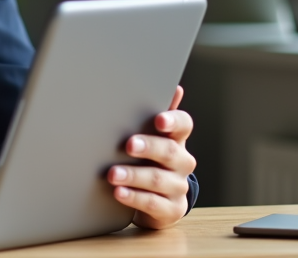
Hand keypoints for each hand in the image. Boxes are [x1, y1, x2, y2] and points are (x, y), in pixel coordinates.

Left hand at [107, 85, 195, 229]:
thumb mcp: (149, 135)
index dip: (173, 121)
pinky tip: (119, 192)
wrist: (156, 198)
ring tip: (113, 174)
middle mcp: (181, 162)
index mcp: (176, 139)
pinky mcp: (171, 209)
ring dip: (134, 175)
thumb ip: (153, 111)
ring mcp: (178, 186)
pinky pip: (153, 204)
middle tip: (128, 145)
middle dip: (148, 147)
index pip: (184, 125)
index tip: (159, 119)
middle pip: (170, 152)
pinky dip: (135, 198)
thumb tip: (173, 87)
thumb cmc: (148, 158)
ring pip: (158, 179)